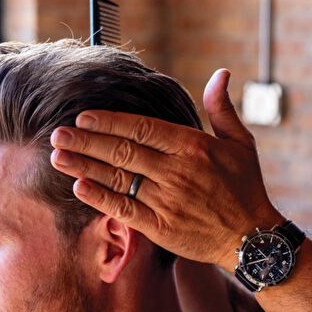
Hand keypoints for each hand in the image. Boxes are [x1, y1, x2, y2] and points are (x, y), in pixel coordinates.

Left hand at [49, 69, 284, 270]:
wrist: (252, 237)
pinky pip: (124, 210)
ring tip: (58, 157)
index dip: (110, 122)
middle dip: (86, 142)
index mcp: (193, 146)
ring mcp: (168, 201)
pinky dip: (100, 198)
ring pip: (118, 179)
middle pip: (123, 151)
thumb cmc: (246, 186)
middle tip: (58, 134)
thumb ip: (222, 108)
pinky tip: (79, 187)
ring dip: (85, 166)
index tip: (84, 117)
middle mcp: (177, 172)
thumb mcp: (241, 143)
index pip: (142, 128)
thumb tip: (220, 73)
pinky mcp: (162, 227)